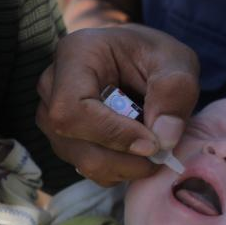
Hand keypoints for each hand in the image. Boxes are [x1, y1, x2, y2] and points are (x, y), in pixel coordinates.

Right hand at [36, 24, 198, 185]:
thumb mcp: (174, 61)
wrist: (140, 60)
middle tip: (162, 153)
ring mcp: (50, 117)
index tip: (153, 143)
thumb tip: (164, 138)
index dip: (112, 134)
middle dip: (125, 158)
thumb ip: (174, 91)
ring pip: (83, 161)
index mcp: (74, 55)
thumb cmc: (153, 55)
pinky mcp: (64, 141)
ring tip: (154, 147)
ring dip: (127, 166)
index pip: (73, 108)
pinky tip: (139, 150)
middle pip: (74, 142)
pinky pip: (90, 169)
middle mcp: (52, 87)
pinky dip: (122, 169)